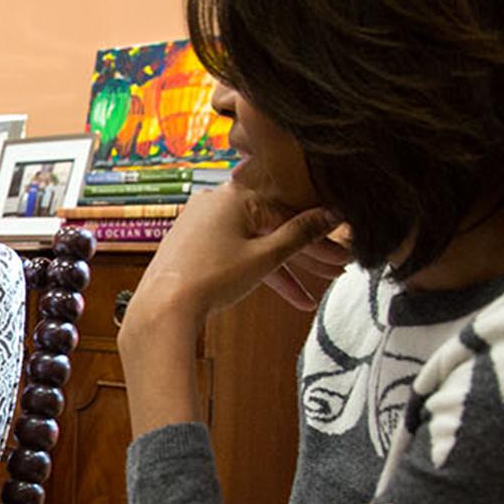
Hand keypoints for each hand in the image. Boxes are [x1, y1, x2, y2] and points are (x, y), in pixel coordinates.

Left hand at [126, 185, 341, 333]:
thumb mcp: (265, 257)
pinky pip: (234, 250)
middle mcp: (216, 201)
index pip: (288, 212)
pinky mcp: (193, 242)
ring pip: (255, 242)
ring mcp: (201, 221)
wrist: (162, 307)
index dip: (319, 238)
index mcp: (234, 195)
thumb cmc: (210, 279)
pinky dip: (256, 269)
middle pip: (272, 226)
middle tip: (334, 272)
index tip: (341, 254)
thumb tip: (332, 215)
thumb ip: (301, 234)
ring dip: (283, 268)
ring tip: (308, 297)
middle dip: (305, 255)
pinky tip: (282, 293)